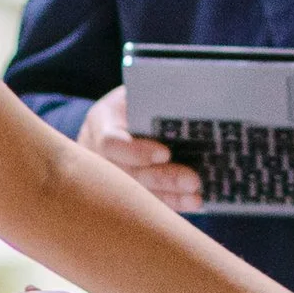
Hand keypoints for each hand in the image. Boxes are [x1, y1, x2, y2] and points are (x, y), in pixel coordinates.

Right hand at [78, 86, 199, 211]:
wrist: (116, 116)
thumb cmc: (133, 98)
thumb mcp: (136, 90)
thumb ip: (153, 94)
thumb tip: (187, 94)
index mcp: (100, 122)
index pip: (111, 142)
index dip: (137, 151)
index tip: (165, 153)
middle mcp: (97, 153)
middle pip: (128, 173)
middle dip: (162, 178)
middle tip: (192, 180)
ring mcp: (105, 176)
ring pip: (137, 192)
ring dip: (169, 196)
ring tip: (196, 196)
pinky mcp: (119, 190)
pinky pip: (144, 202)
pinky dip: (169, 203)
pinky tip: (191, 202)